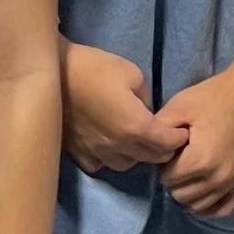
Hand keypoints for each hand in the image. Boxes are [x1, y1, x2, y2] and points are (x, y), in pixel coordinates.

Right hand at [61, 40, 184, 173]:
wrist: (50, 74)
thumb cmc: (93, 68)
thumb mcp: (132, 73)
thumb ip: (146, 98)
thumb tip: (145, 111)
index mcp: (136, 127)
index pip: (167, 143)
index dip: (179, 138)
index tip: (183, 131)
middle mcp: (119, 147)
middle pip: (150, 158)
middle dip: (163, 149)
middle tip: (166, 137)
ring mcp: (97, 154)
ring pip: (127, 165)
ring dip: (138, 156)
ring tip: (138, 141)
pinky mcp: (78, 154)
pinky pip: (102, 165)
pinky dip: (111, 158)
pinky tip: (110, 145)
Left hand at [159, 63, 233, 216]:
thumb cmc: (213, 98)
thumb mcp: (178, 106)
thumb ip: (157, 130)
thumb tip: (148, 149)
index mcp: (199, 161)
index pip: (166, 179)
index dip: (164, 163)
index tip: (172, 149)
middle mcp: (217, 179)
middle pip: (179, 195)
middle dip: (174, 179)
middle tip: (180, 159)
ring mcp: (233, 183)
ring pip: (198, 205)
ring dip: (189, 192)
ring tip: (191, 171)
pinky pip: (222, 209)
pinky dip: (209, 205)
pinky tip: (203, 191)